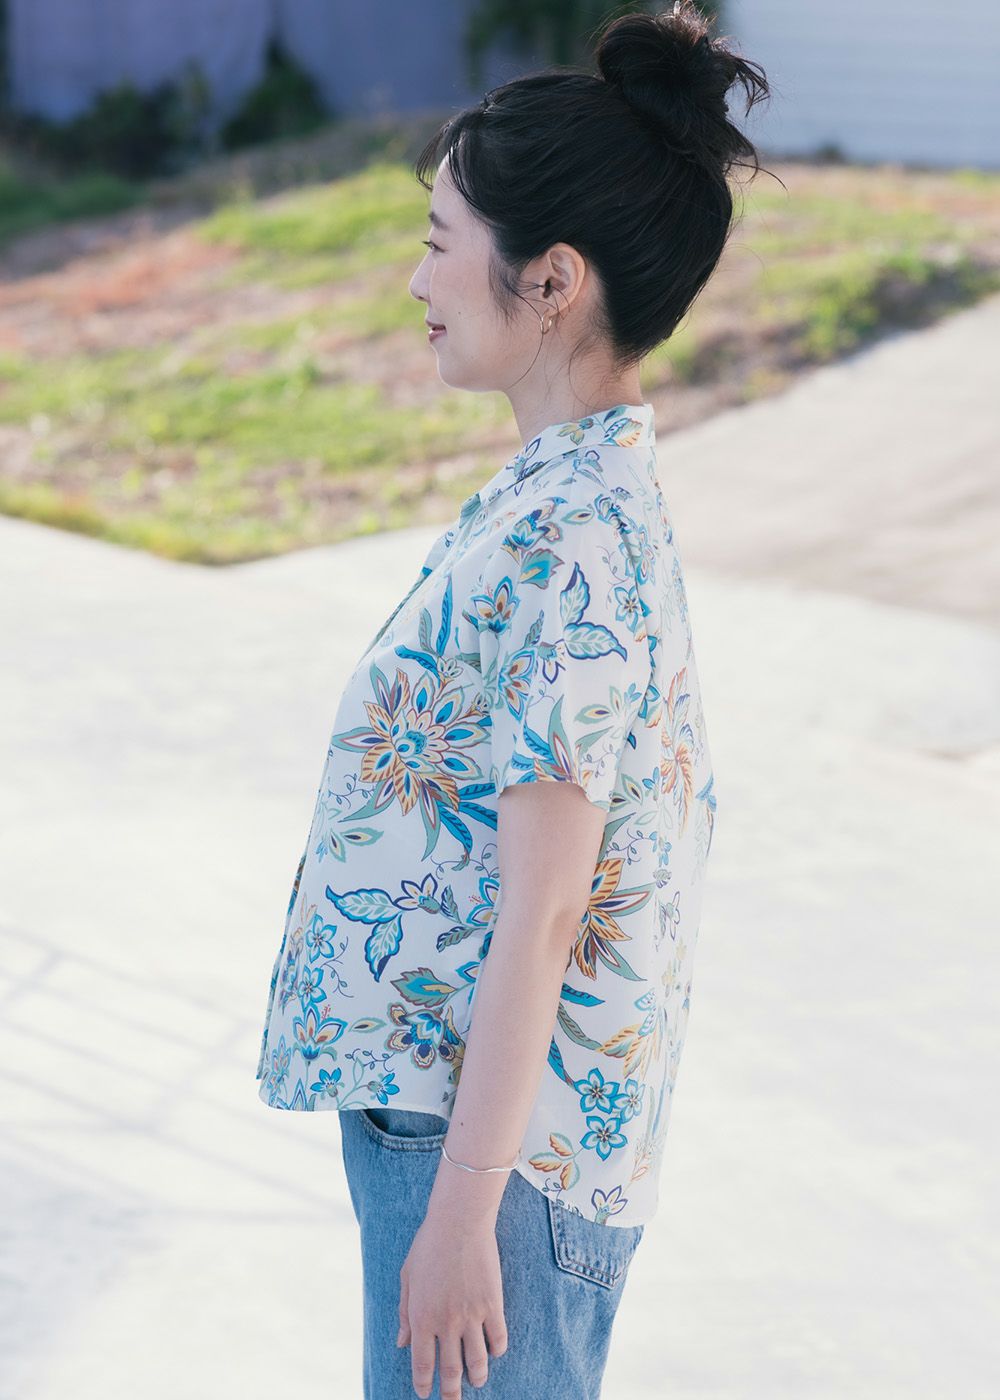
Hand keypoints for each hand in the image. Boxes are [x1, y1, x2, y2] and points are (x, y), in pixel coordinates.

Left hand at [397, 1205, 508, 1397]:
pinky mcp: (493, 1304)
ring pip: (477, 1362)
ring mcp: (472, 1315)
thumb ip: (405, 1313)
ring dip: (477, 1377)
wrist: (459, 1221)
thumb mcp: (407, 1277)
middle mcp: (446, 1322)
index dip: (424, 1385)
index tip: (426, 1394)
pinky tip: (493, 1352)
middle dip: (451, 1392)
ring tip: (477, 1381)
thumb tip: (402, 1343)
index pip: (422, 1365)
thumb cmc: (428, 1244)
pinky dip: (496, 1351)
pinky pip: (498, 1339)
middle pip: (451, 1371)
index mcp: (421, 1317)